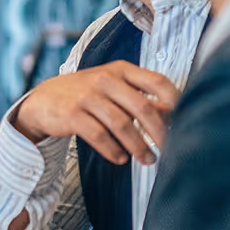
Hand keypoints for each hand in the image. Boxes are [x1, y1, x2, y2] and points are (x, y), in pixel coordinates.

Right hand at [12, 61, 179, 164]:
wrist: (43, 100)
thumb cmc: (86, 95)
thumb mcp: (114, 89)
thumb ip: (141, 99)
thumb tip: (174, 116)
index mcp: (120, 70)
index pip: (157, 81)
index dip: (175, 102)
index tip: (186, 121)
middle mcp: (105, 78)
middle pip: (143, 107)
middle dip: (160, 133)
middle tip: (169, 150)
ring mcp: (87, 95)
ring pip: (122, 124)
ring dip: (138, 146)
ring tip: (147, 160)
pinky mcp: (73, 113)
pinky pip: (100, 136)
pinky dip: (114, 151)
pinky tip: (120, 158)